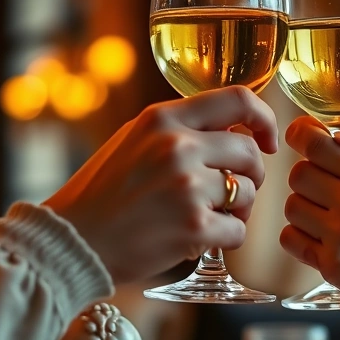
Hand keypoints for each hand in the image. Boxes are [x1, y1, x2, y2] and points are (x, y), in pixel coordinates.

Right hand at [44, 86, 278, 284]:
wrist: (71, 240)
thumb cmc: (102, 194)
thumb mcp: (134, 141)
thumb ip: (179, 130)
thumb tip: (235, 128)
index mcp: (162, 118)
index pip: (238, 98)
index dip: (264, 119)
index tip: (268, 141)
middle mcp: (177, 145)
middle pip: (250, 152)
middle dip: (252, 176)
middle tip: (235, 194)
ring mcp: (187, 185)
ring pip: (248, 193)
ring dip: (238, 210)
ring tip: (208, 218)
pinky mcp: (193, 226)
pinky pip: (238, 231)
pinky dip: (226, 240)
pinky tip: (199, 240)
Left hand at [280, 117, 339, 339]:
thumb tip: (339, 134)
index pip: (314, 145)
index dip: (302, 135)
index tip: (304, 137)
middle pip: (298, 173)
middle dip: (310, 174)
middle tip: (330, 184)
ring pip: (292, 205)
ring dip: (306, 205)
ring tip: (332, 213)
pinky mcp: (331, 266)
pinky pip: (290, 238)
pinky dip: (300, 235)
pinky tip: (323, 235)